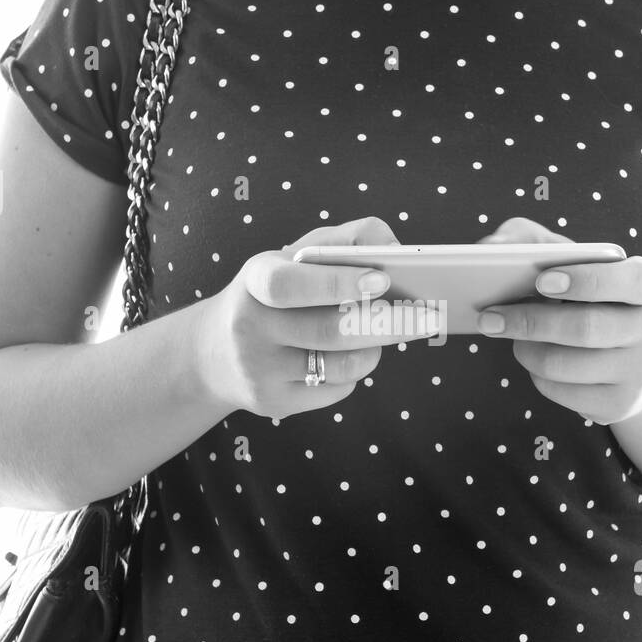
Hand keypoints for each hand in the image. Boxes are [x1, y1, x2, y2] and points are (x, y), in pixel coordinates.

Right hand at [197, 216, 440, 419]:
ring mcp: (259, 369)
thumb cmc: (272, 294)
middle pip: (331, 330)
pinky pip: (334, 389)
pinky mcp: (272, 401)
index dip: (337, 283)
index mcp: (255, 280)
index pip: (291, 283)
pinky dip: (354, 372)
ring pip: (341, 365)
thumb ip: (342, 240)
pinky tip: (348, 357)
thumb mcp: (292, 257)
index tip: (383, 281)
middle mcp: (250, 325)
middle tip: (426, 315)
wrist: (215, 352)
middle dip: (389, 323)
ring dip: (375, 349)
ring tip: (385, 334)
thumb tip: (394, 246)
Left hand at [476, 218, 641, 424]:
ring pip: (567, 365)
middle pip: (586, 328)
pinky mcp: (620, 404)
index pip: (632, 281)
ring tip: (514, 337)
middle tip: (490, 317)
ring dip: (527, 350)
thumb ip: (530, 240)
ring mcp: (641, 371)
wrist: (631, 359)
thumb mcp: (570, 261)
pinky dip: (537, 376)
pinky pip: (562, 393)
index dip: (587, 282)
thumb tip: (490, 246)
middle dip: (530, 322)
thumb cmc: (589, 297)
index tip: (542, 281)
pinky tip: (536, 361)